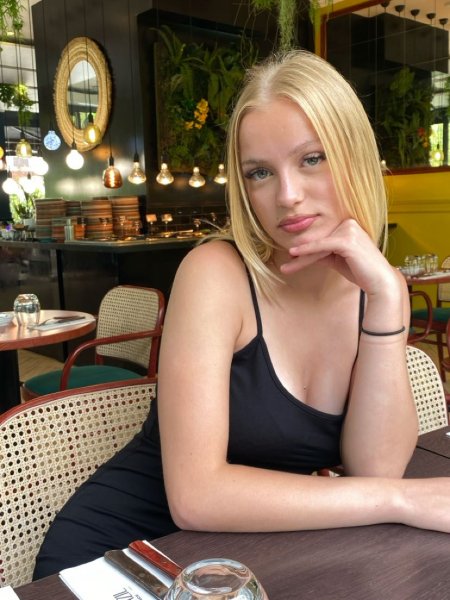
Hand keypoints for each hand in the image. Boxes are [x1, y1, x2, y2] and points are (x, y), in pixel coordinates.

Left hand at [279, 218, 399, 296]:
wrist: (379, 282)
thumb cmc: (360, 271)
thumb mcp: (337, 259)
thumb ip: (323, 253)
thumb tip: (302, 252)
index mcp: (348, 225)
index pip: (322, 238)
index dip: (306, 249)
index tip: (291, 257)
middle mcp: (349, 224)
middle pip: (319, 241)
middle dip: (301, 254)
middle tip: (285, 264)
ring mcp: (349, 230)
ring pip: (318, 245)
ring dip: (301, 257)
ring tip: (286, 267)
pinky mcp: (347, 240)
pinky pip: (322, 246)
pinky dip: (307, 251)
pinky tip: (295, 254)